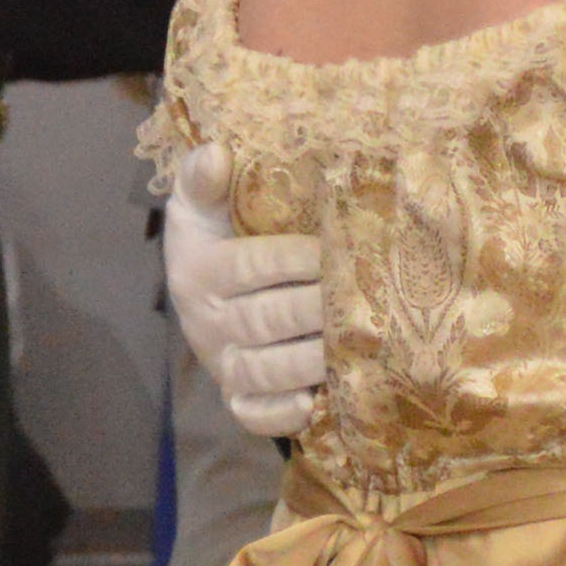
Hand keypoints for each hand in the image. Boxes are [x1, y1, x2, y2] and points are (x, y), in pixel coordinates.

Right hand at [161, 147, 328, 441]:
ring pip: (264, 369)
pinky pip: (253, 413)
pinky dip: (280, 414)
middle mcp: (208, 322)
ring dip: (309, 362)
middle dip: (316, 310)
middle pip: (265, 319)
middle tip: (365, 300)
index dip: (294, 260)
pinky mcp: (238, 397)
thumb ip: (205, 180)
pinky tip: (314, 403)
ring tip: (354, 348)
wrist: (203, 292)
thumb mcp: (201, 205)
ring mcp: (225, 364)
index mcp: (200, 271)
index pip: (249, 266)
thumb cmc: (217, 238)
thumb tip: (218, 151)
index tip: (334, 250)